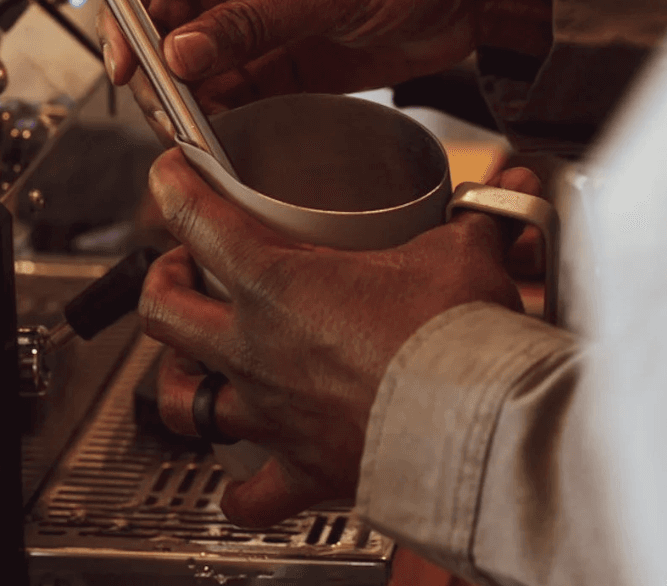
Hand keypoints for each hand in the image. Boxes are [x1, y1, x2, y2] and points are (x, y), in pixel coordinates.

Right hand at [99, 0, 549, 126]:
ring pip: (193, 53)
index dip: (124, 2)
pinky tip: (218, 127)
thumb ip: (247, 23)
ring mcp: (258, 8)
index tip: (127, 57)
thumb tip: (176, 54)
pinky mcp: (282, 50)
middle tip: (158, 103)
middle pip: (161, 10)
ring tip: (187, 124)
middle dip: (153, 58)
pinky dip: (221, 105)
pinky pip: (233, 81)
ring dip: (185, 90)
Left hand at [138, 149, 541, 527]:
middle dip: (163, 280)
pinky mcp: (301, 469)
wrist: (479, 428)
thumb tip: (503, 195)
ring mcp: (271, 413)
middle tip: (184, 266)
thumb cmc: (456, 338)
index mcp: (278, 282)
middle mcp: (257, 347)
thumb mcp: (460, 254)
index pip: (195, 218)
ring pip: (184, 401)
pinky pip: (250, 494)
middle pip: (163, 309)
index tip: (168, 173)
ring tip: (194, 363)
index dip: (171, 185)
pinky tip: (244, 477)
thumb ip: (470, 219)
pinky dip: (242, 488)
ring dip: (182, 379)